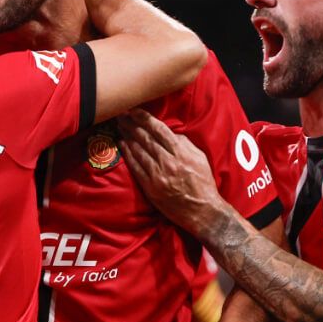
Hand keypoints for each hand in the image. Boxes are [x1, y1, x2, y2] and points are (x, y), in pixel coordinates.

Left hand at [117, 109, 230, 238]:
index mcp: (181, 153)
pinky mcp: (150, 187)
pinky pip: (136, 167)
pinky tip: (122, 144)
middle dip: (132, 124)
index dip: (144, 118)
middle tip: (121, 114)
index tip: (134, 110)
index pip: (159, 130)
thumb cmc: (203, 183)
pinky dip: (128, 154)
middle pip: (145, 138)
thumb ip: (184, 144)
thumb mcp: (200, 158)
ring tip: (120, 126)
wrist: (203, 211)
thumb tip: (170, 133)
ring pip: (139, 150)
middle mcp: (168, 162)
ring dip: (128, 136)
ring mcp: (158, 175)